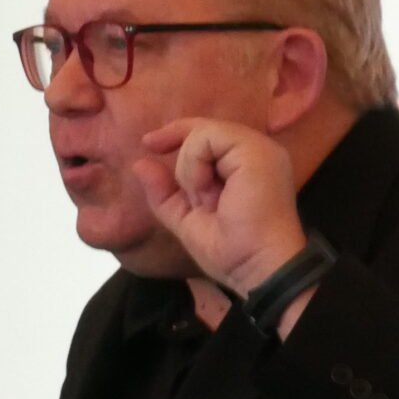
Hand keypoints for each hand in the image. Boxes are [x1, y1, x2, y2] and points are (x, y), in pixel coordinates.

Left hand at [132, 118, 308, 294]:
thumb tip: (140, 164)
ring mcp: (258, 148)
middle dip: (182, 155)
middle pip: (204, 130)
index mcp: (246, 166)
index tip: (148, 144)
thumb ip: (165, 193)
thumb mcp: (187, 220)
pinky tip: (204, 189)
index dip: (177, 133)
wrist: (258, 268)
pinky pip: (207, 136)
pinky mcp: (254, 150)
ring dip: (190, 169)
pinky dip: (195, 164)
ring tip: (204, 198)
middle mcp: (256, 151)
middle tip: (185, 190)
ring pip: (203, 132)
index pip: (209, 136)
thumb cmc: (232, 252)